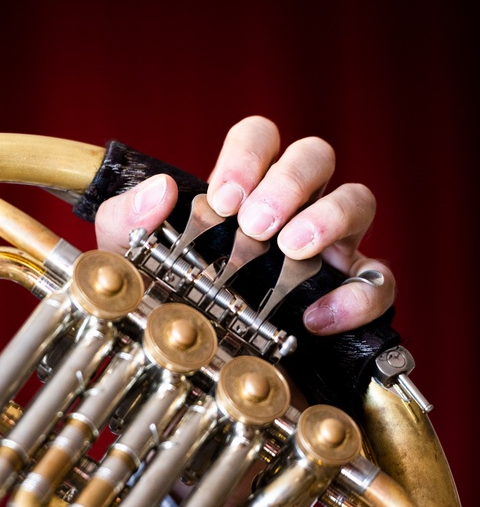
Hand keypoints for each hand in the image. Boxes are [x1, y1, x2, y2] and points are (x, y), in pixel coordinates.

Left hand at [94, 115, 394, 335]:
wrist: (195, 370)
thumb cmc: (163, 299)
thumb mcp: (129, 258)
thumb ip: (127, 217)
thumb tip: (160, 188)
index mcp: (243, 190)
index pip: (260, 137)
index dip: (247, 155)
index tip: (223, 199)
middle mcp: (291, 209)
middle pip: (315, 156)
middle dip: (289, 182)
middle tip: (256, 224)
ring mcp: (328, 249)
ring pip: (358, 201)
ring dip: (329, 218)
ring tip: (292, 249)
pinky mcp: (350, 298)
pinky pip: (379, 282)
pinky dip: (356, 296)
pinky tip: (316, 317)